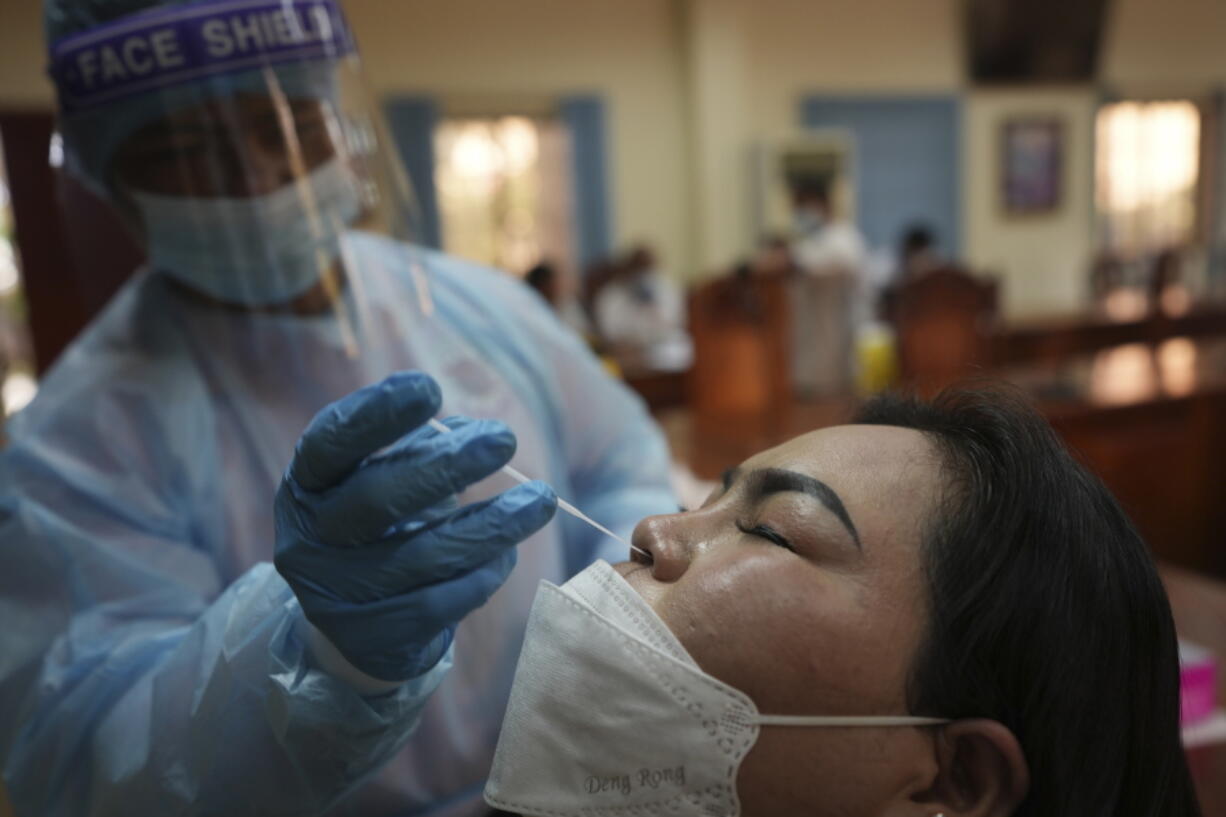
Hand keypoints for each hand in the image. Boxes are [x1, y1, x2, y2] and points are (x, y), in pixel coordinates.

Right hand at [274, 371, 557, 680]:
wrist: (360, 630)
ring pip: (422, 555)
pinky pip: (440, 602)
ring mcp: (335, 596)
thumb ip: (420, 451)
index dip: (375, 414)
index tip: (429, 388)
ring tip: (541, 499)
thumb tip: (472, 431)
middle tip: (505, 439)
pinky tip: (508, 552)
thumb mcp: (387, 481)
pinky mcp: (371, 640)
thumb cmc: (384, 530)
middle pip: (377, 498)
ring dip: (491, 524)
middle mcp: (307, 541)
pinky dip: (483, 573)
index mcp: (306, 486)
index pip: (331, 443)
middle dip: (446, 466)